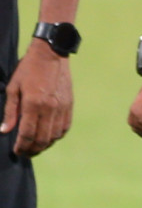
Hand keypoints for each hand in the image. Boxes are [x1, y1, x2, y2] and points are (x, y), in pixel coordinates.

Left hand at [2, 41, 71, 155]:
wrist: (51, 54)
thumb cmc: (28, 70)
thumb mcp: (13, 88)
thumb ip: (10, 111)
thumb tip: (5, 130)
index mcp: (33, 104)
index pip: (27, 134)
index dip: (21, 146)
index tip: (16, 151)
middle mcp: (49, 108)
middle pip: (42, 138)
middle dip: (33, 149)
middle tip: (25, 153)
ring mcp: (62, 106)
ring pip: (55, 135)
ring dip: (45, 144)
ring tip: (36, 147)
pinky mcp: (69, 103)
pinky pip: (65, 126)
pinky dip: (57, 135)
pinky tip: (49, 136)